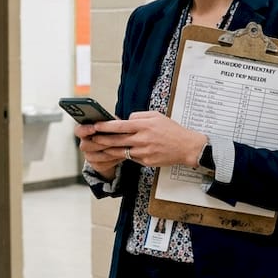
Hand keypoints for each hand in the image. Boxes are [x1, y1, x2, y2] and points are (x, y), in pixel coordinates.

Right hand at [74, 121, 129, 178]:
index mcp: (84, 131)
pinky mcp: (97, 165)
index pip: (79, 130)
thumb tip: (114, 120)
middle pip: (86, 145)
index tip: (94, 128)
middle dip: (101, 142)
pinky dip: (114, 159)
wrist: (115, 147)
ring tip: (121, 147)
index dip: (85, 129)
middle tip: (113, 139)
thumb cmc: (112, 132)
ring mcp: (89, 156)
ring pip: (96, 156)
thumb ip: (109, 121)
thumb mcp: (111, 124)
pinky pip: (103, 164)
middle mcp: (84, 144)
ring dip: (109, 151)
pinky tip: (122, 154)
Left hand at [90, 111, 205, 168]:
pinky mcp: (146, 162)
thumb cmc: (172, 130)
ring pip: (120, 151)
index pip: (120, 126)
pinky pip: (131, 158)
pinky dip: (124, 155)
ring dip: (108, 150)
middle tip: (91, 138)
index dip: (105, 126)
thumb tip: (126, 119)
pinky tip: (116, 153)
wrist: (187, 147)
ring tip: (98, 147)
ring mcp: (143, 152)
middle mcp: (142, 139)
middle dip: (101, 139)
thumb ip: (139, 116)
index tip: (95, 125)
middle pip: (116, 140)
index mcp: (144, 126)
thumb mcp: (156, 116)